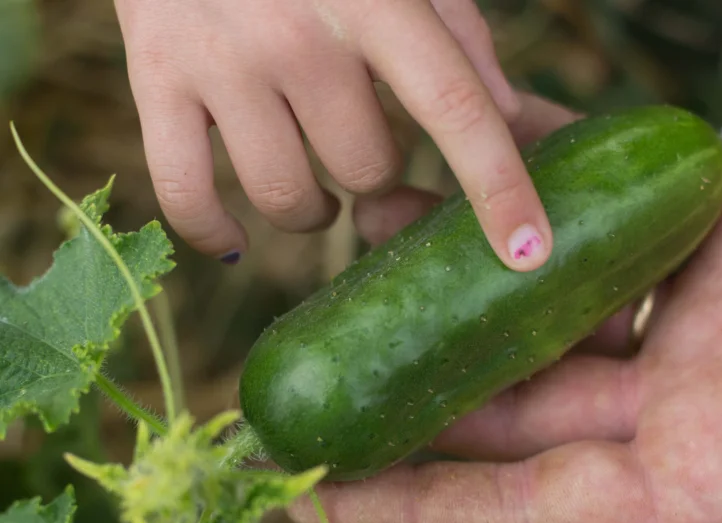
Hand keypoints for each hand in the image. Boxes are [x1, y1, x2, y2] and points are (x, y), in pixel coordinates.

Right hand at [114, 0, 551, 269]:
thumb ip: (458, 36)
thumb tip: (510, 117)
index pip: (455, 108)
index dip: (499, 189)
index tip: (529, 253)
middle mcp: (297, 32)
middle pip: (367, 171)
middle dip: (374, 173)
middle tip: (357, 143)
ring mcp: (220, 60)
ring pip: (289, 199)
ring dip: (312, 211)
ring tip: (314, 188)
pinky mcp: (153, 81)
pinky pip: (188, 198)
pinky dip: (215, 233)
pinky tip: (235, 239)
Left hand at [289, 92, 721, 522]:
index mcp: (670, 489)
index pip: (500, 510)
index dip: (403, 509)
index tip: (310, 499)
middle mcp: (652, 412)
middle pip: (493, 409)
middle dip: (400, 395)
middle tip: (305, 384)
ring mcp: (664, 326)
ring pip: (521, 314)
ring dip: (440, 288)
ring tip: (357, 258)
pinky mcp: (682, 244)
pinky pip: (575, 227)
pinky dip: (517, 206)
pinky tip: (446, 187)